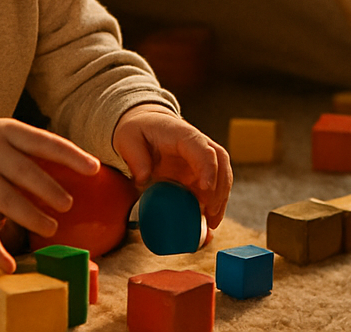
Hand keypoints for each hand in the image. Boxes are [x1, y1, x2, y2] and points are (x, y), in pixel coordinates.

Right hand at [0, 117, 98, 271]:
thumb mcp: (9, 133)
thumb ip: (37, 149)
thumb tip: (85, 167)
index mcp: (7, 132)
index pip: (42, 141)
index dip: (69, 155)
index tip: (93, 168)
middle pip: (23, 172)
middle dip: (49, 190)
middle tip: (68, 204)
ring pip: (6, 201)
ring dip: (31, 217)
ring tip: (51, 228)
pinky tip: (9, 265)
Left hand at [111, 104, 232, 227]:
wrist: (146, 125)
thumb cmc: (138, 131)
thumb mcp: (128, 138)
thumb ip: (135, 158)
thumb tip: (143, 179)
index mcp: (184, 135)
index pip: (203, 150)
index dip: (208, 169)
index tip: (205, 189)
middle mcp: (199, 145)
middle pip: (221, 163)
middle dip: (220, 189)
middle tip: (211, 214)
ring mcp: (202, 159)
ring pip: (222, 176)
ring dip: (220, 200)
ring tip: (211, 224)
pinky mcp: (200, 172)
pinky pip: (213, 187)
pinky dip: (214, 204)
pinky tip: (208, 223)